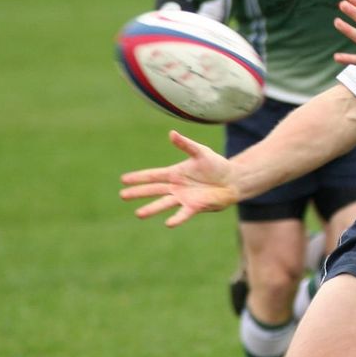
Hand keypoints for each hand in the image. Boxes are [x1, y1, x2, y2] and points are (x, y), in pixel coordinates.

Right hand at [120, 130, 238, 226]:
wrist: (232, 179)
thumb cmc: (216, 164)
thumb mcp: (200, 152)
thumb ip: (186, 145)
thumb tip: (171, 133)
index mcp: (174, 173)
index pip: (152, 175)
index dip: (138, 177)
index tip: (123, 179)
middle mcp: (176, 187)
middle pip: (153, 190)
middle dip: (138, 193)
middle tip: (123, 195)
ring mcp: (184, 198)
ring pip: (164, 203)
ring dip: (151, 209)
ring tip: (138, 214)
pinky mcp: (195, 206)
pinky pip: (183, 213)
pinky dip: (176, 218)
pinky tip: (168, 223)